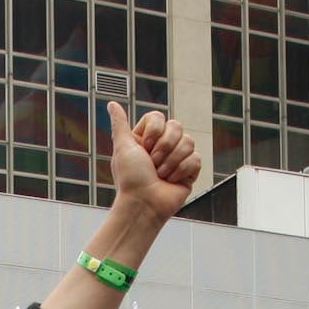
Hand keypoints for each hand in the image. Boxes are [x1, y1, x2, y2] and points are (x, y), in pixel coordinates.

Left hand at [107, 103, 200, 222]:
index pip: (158, 117)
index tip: (144, 148)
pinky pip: (196, 159)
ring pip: (188, 141)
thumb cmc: (130, 179)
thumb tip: (112, 104)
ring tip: (161, 175)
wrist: (144, 204)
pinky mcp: (189, 171)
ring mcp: (177, 157)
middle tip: (152, 164)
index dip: (154, 131)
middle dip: (164, 147)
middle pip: (176, 126)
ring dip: (172, 161)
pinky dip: (182, 171)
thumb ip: (120, 124)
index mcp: (146, 138)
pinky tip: (171, 181)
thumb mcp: (122, 147)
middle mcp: (162, 145)